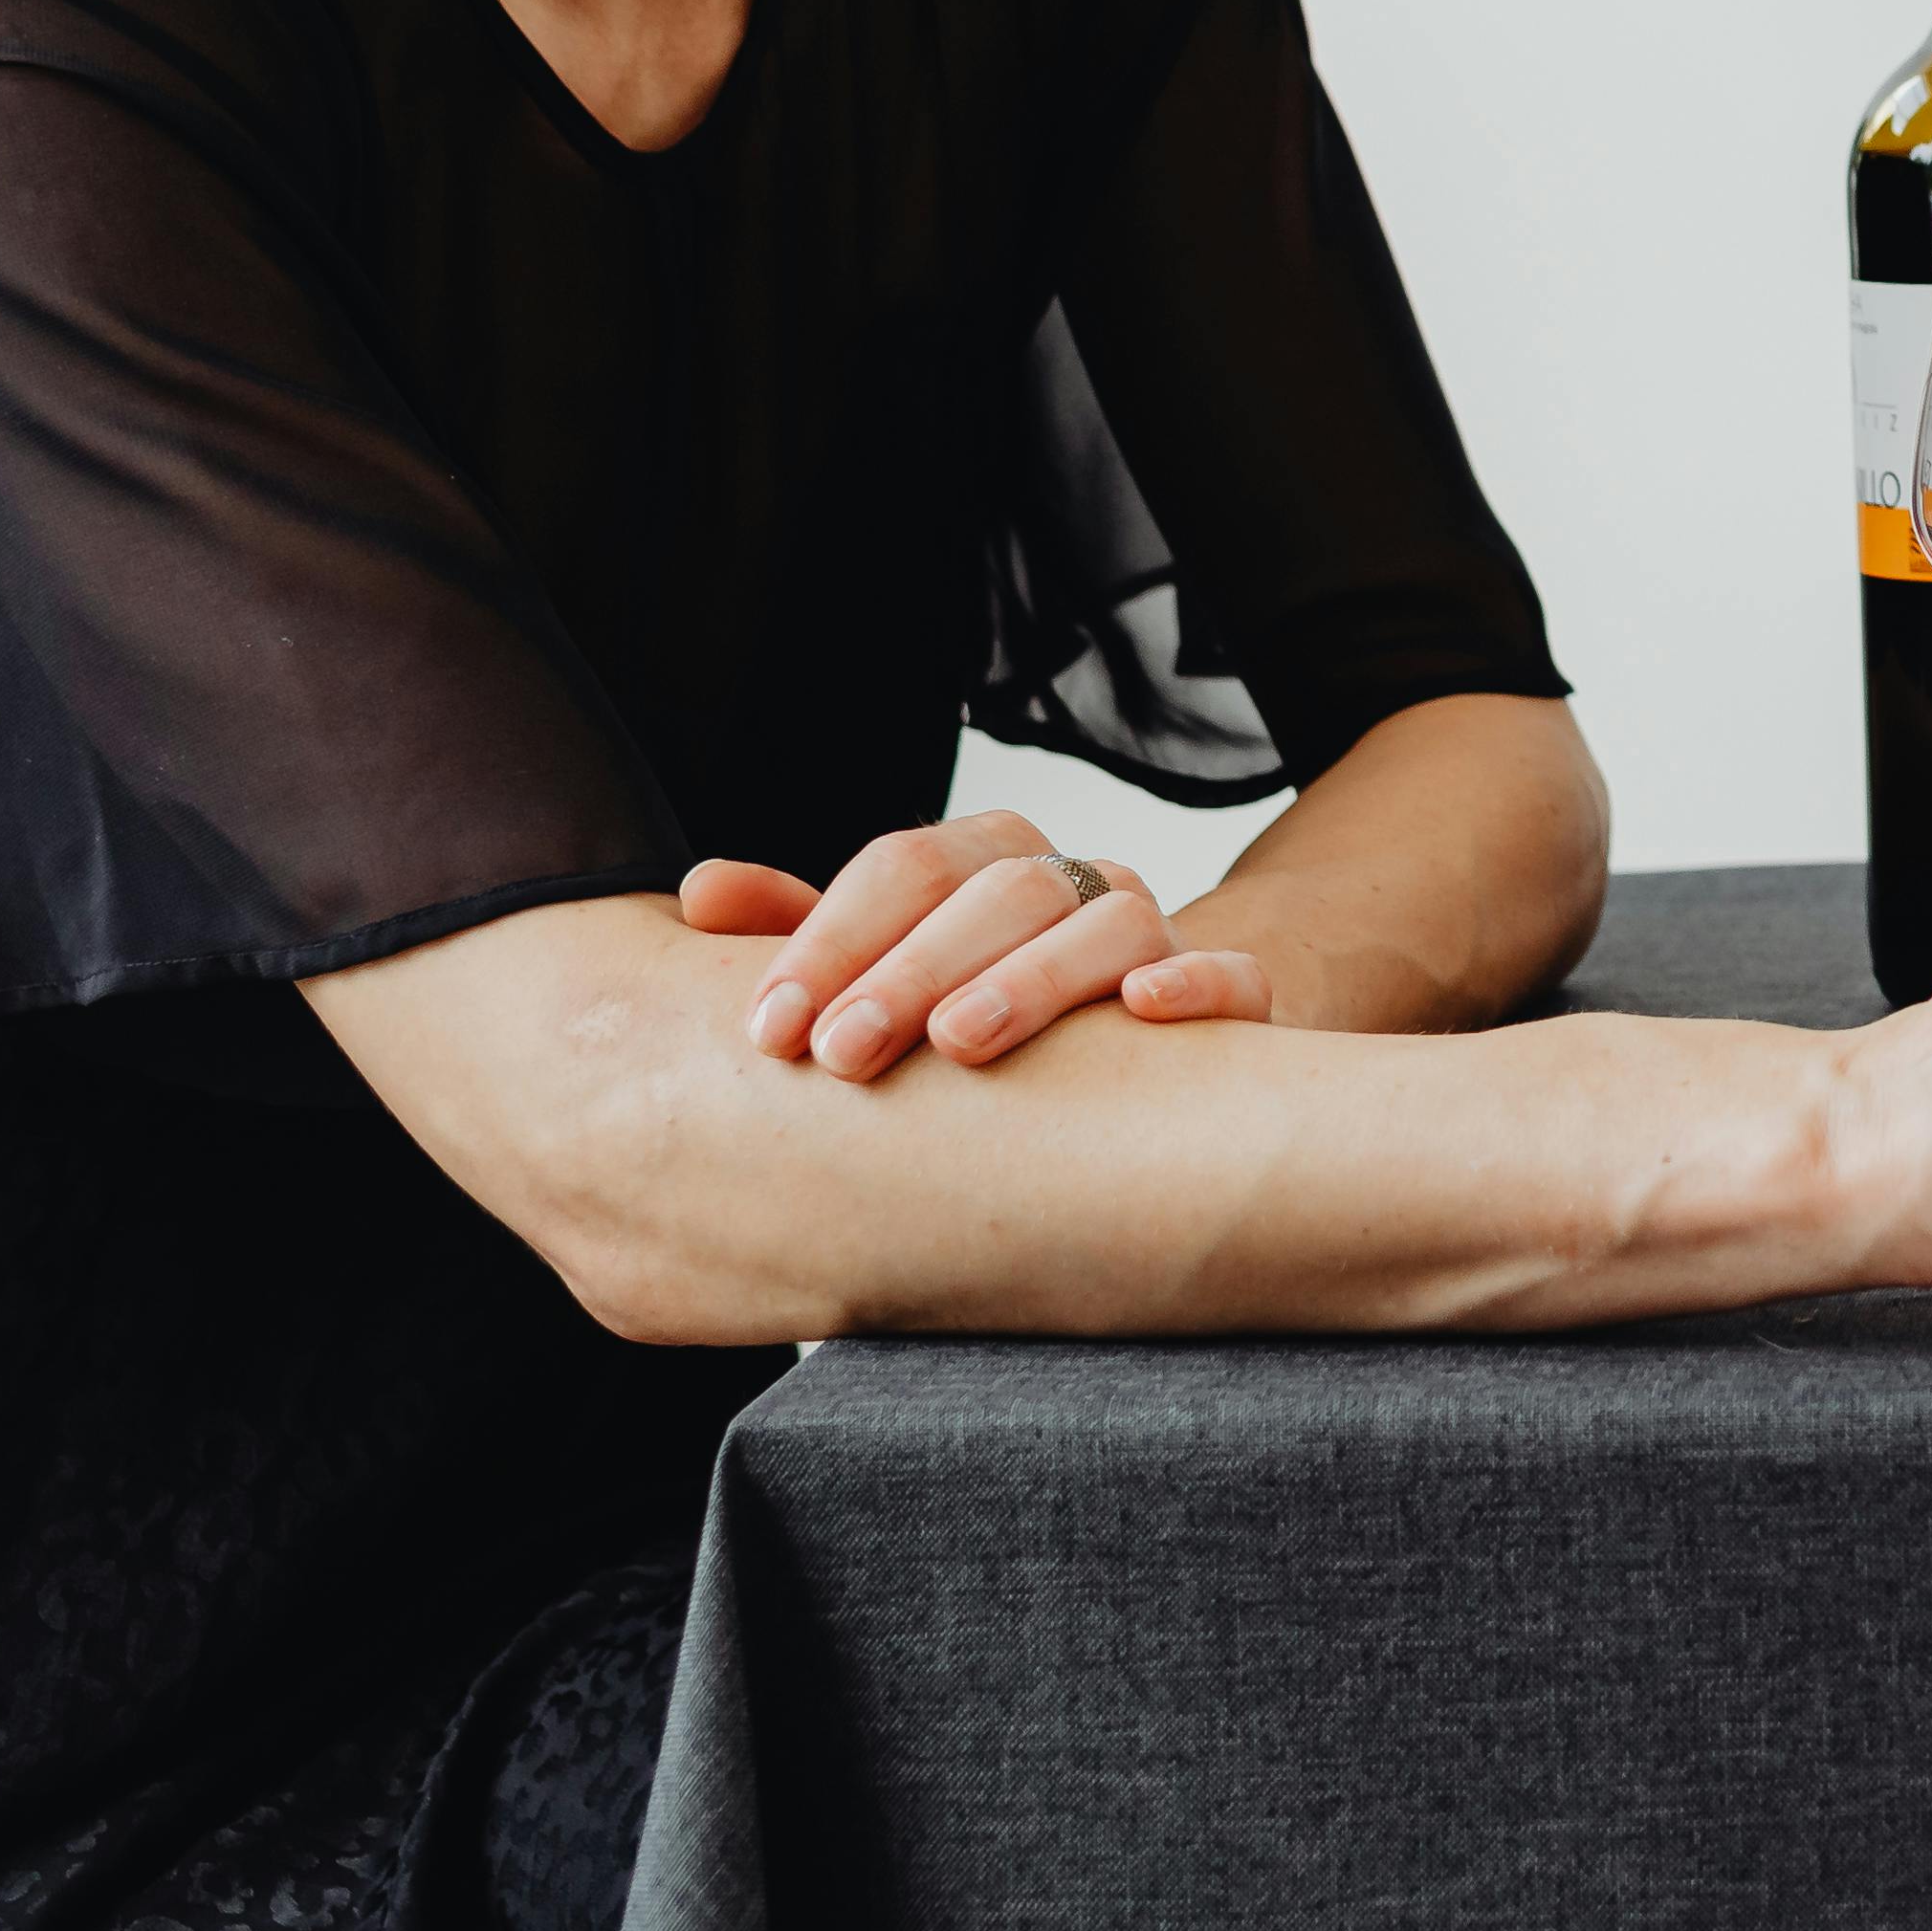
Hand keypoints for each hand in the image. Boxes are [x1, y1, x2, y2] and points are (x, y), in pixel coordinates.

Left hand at [694, 810, 1264, 1079]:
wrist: (1137, 1066)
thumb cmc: (974, 1020)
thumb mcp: (878, 975)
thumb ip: (800, 935)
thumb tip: (697, 892)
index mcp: (988, 864)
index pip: (908, 863)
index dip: (831, 938)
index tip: (769, 1032)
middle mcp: (1077, 884)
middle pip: (1002, 889)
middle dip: (912, 967)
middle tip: (841, 1054)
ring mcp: (1160, 936)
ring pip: (1113, 922)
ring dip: (1033, 976)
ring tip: (961, 1044)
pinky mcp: (1233, 1003)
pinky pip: (1235, 977)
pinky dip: (1194, 983)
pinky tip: (1140, 1011)